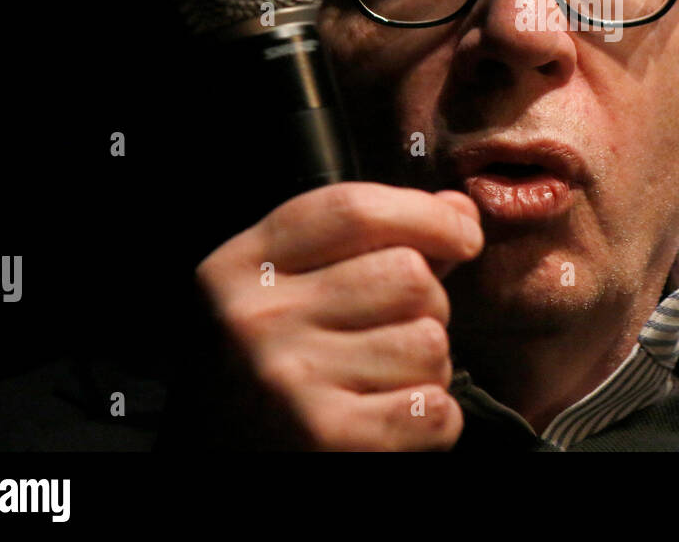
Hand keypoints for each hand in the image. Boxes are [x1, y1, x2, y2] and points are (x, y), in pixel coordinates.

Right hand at [181, 182, 483, 450]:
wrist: (214, 469)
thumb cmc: (262, 375)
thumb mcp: (287, 293)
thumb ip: (368, 243)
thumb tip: (457, 210)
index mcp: (242, 267)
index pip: (355, 211)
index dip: (427, 215)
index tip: (464, 232)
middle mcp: (257, 318)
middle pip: (408, 274)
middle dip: (427, 305)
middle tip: (391, 336)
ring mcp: (289, 380)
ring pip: (428, 343)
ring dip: (427, 368)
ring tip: (381, 383)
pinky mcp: (327, 438)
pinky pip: (434, 409)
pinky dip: (432, 420)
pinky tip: (390, 421)